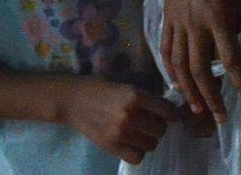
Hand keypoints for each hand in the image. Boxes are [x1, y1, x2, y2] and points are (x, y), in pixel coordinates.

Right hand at [56, 77, 175, 164]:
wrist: (69, 100)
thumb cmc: (96, 87)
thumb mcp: (121, 84)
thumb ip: (141, 95)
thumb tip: (164, 106)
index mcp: (134, 95)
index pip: (167, 110)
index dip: (171, 113)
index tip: (169, 114)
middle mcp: (130, 115)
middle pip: (161, 129)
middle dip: (158, 126)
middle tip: (148, 121)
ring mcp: (121, 133)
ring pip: (151, 144)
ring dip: (148, 139)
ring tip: (138, 132)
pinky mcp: (112, 147)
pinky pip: (137, 156)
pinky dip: (137, 151)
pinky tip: (130, 142)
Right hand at [161, 0, 240, 122]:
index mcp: (219, 20)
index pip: (232, 61)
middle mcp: (196, 26)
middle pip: (201, 70)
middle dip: (211, 97)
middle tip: (220, 118)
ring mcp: (178, 22)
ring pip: (180, 64)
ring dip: (188, 89)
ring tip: (195, 108)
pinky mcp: (167, 16)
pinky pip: (166, 47)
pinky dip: (169, 67)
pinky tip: (174, 80)